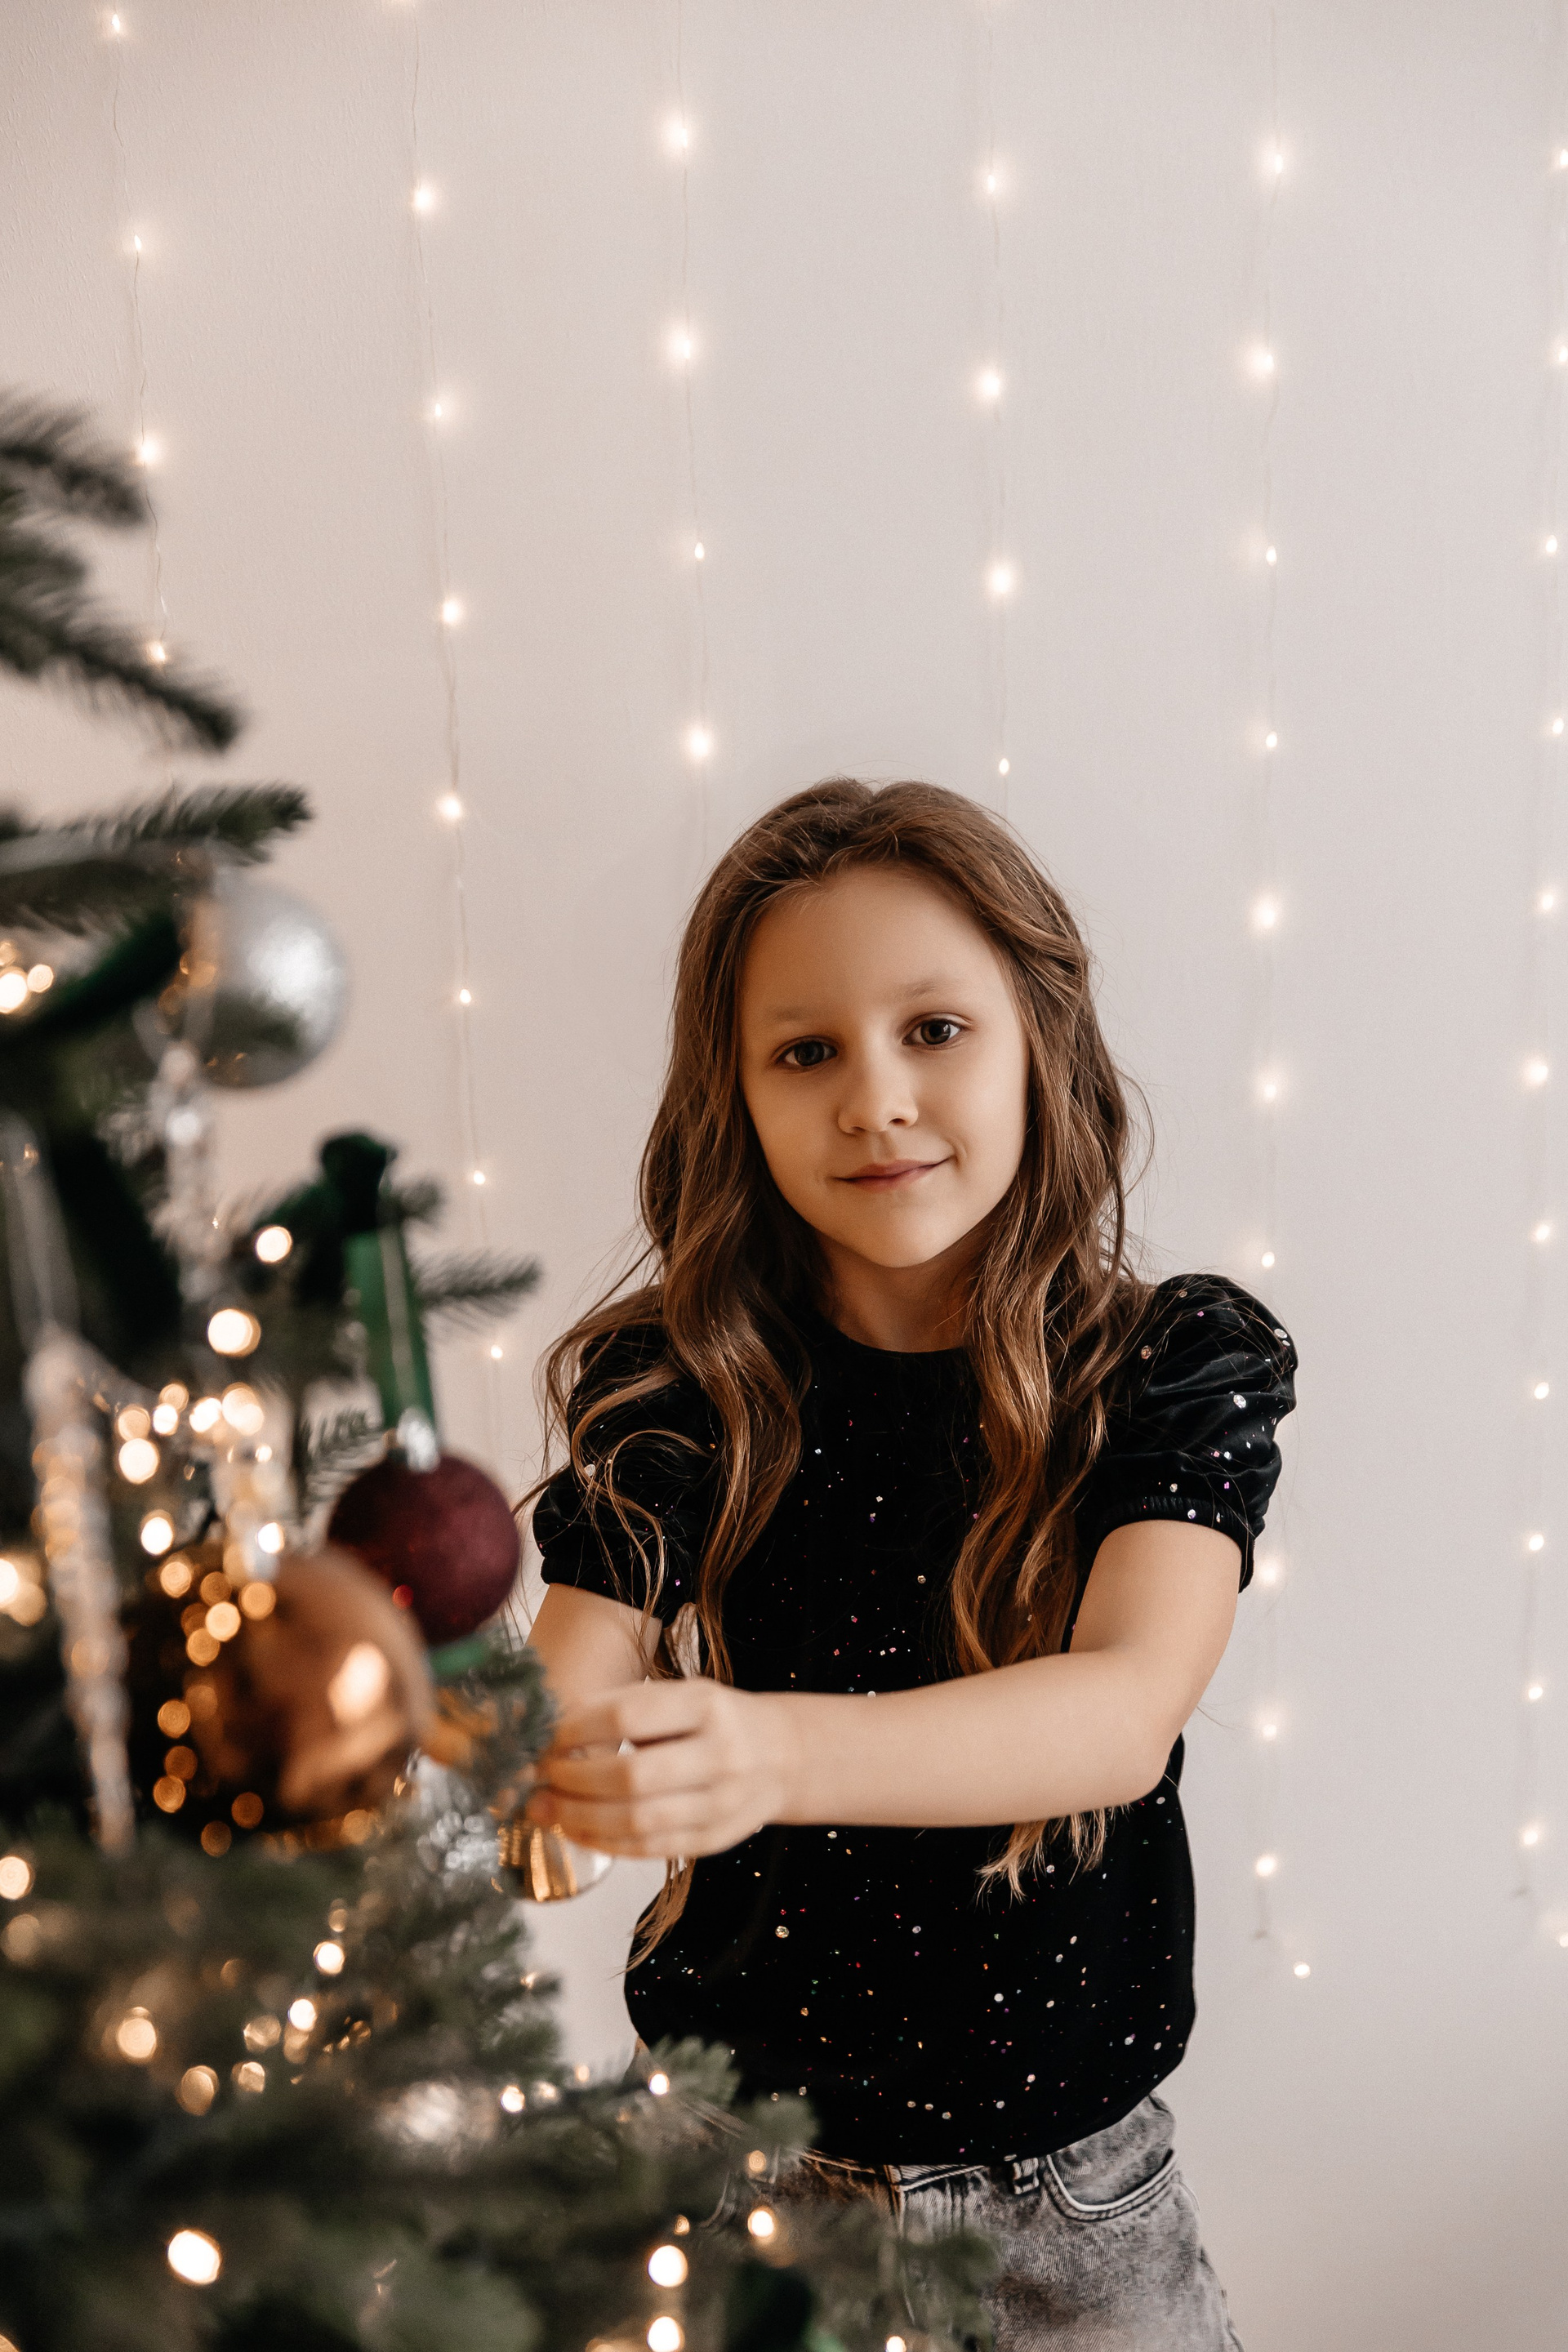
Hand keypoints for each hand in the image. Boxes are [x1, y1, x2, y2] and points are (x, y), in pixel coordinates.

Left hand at [526, 1680, 794, 1858]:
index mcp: (706, 1705)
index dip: (577, 1729)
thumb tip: (555, 1733)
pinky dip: (605, 1843)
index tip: (546, 1737)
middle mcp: (719, 1754)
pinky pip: (649, 1849)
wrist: (782, 1756)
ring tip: (546, 1809)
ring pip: (637, 1821)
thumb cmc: (716, 1720)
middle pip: (630, 1776)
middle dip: (573, 1780)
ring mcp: (721, 1803)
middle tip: (541, 1777)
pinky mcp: (713, 1840)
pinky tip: (577, 1831)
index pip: (627, 1717)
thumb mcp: (684, 1695)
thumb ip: (628, 1709)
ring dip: (580, 1819)